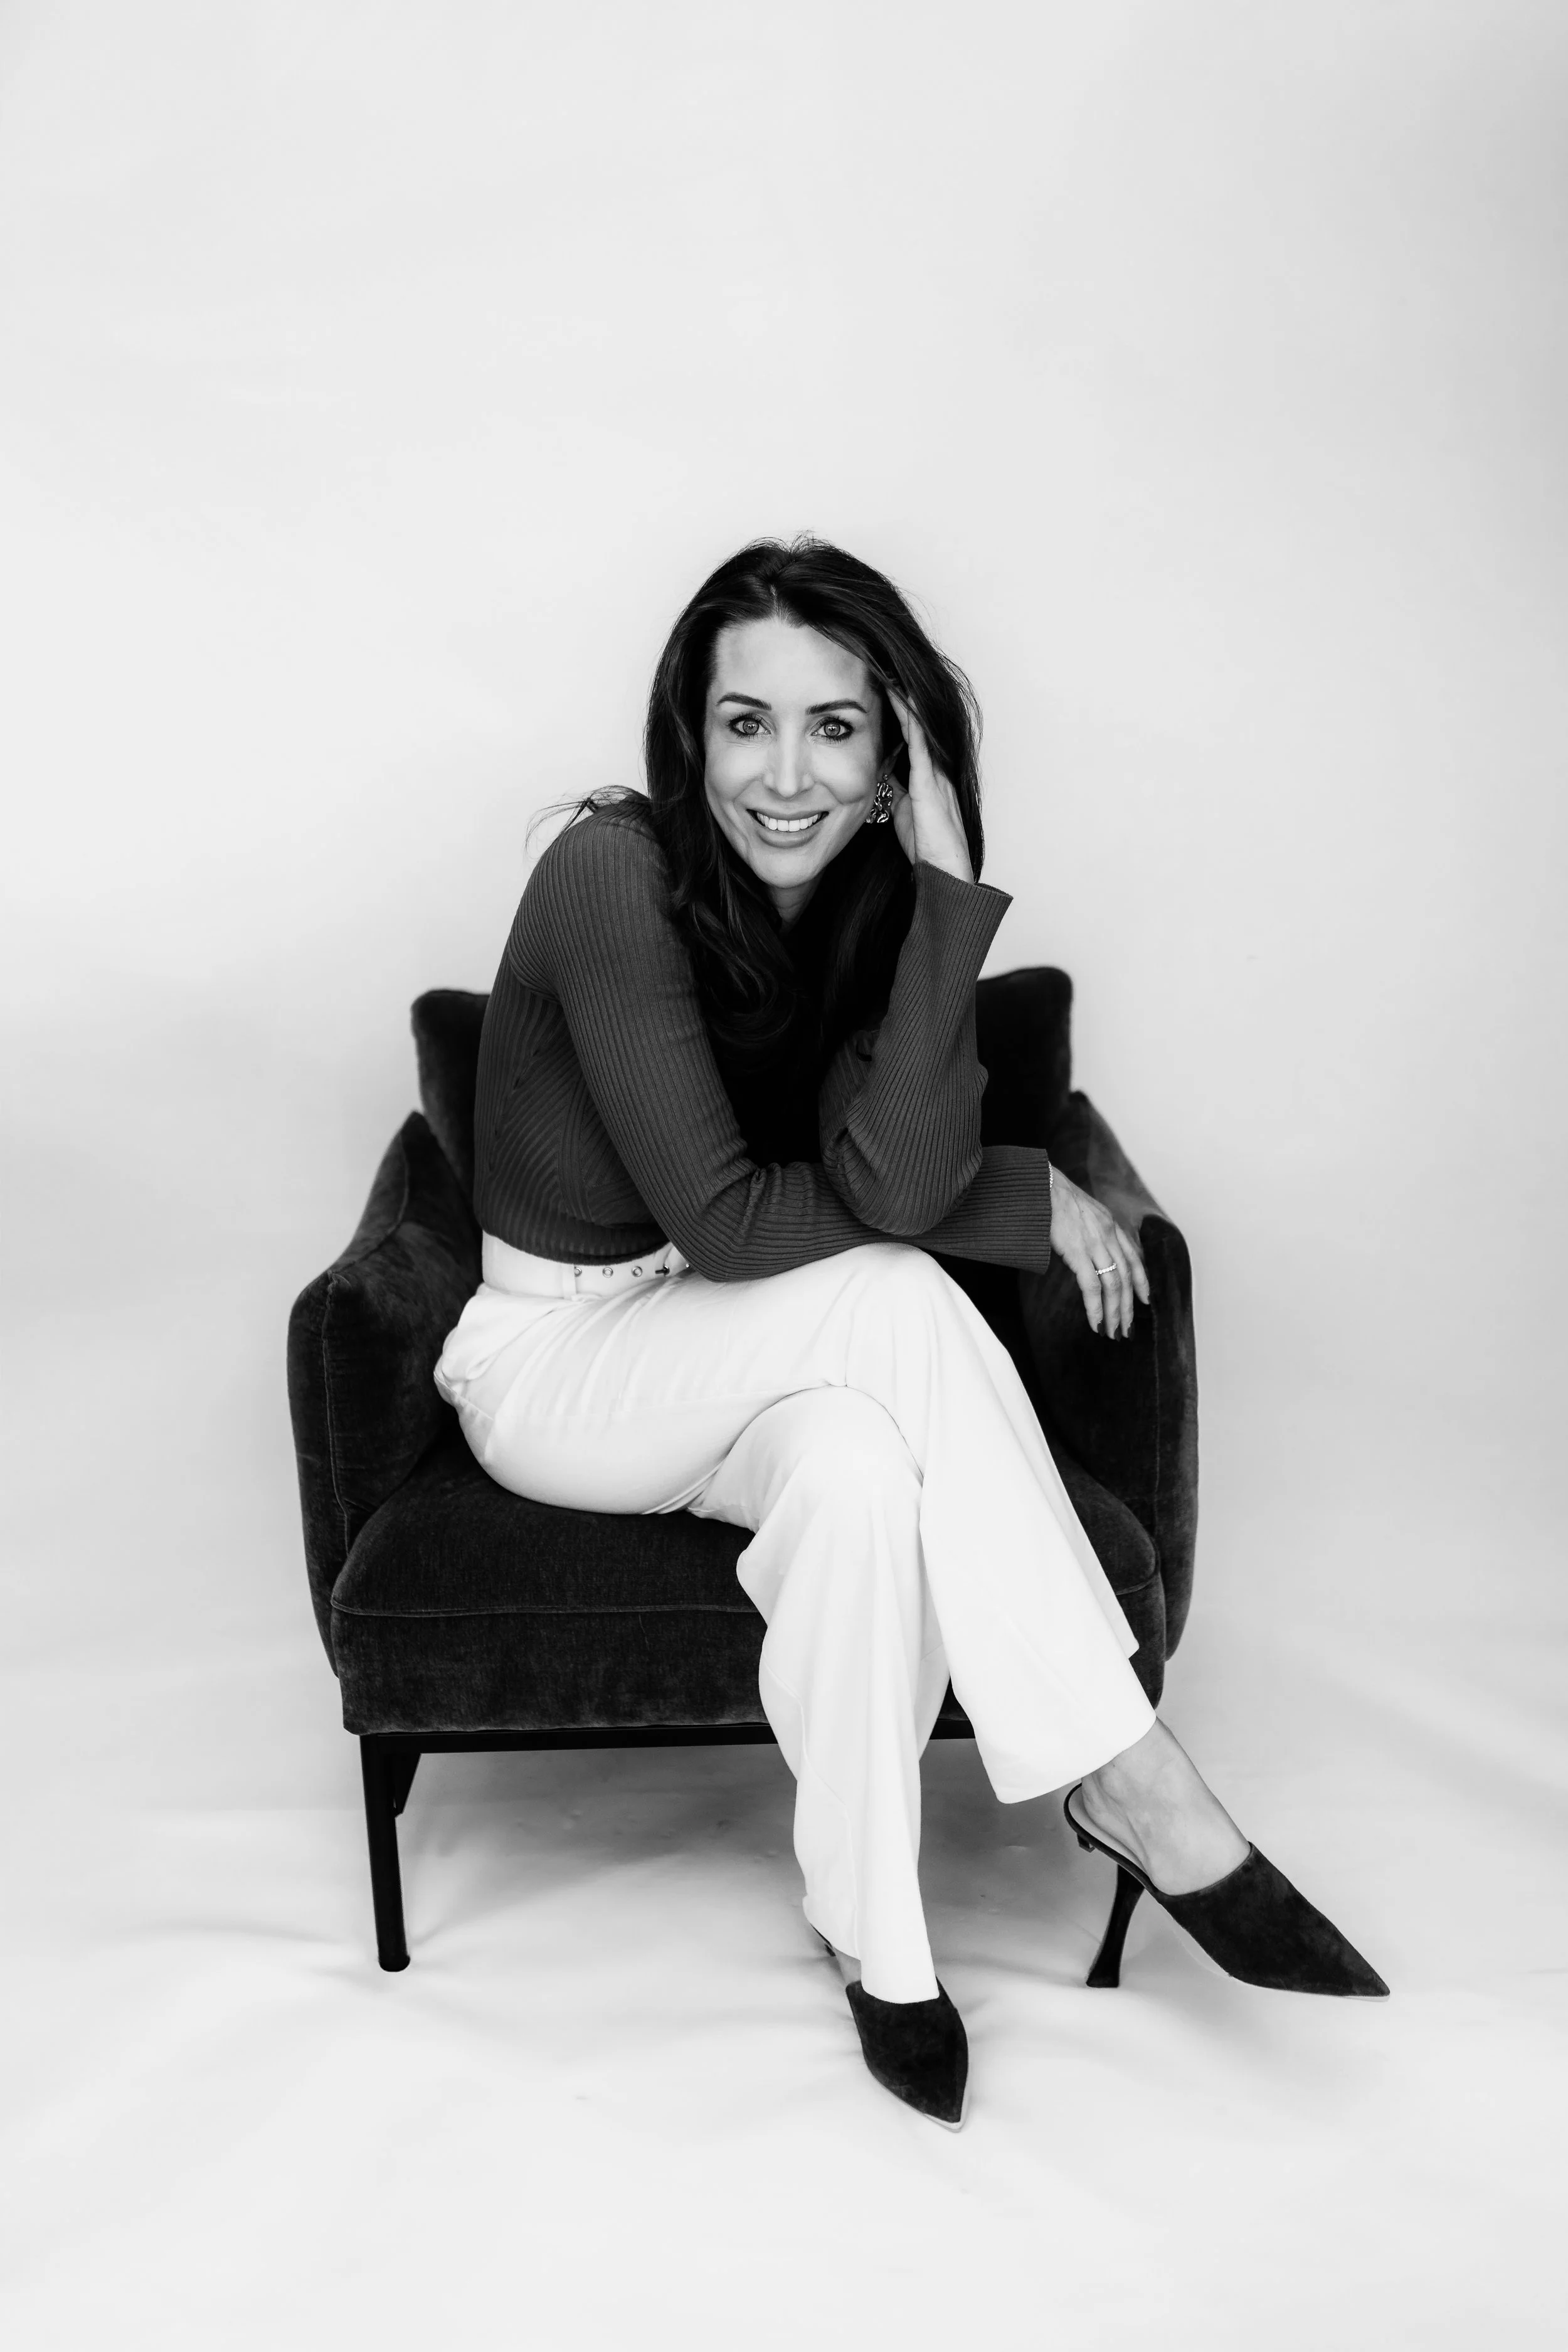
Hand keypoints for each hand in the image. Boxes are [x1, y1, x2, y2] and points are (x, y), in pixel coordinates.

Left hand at [885, 690, 973, 885]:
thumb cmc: (926, 845)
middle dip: (902, 697)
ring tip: (889, 674)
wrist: (943, 868)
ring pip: (919, 726)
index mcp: (929, 774)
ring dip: (904, 700)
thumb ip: (894, 788)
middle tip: (886, 669)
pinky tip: (900, 698)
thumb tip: (879, 773)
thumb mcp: (902, 809)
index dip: (898, 711)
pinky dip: (909, 719)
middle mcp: (935, 767)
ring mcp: (935, 771)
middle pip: (917, 723)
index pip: (911, 734)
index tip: (882, 688)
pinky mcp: (930, 780)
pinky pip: (919, 741)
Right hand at [1048, 1167, 1149, 1337]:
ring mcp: (1095, 1242)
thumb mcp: (1082, 1211)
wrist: (1041, 1183)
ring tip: (1113, 1332)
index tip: (1144, 1300)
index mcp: (1110, 1224)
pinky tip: (1096, 1322)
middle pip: (1126, 1277)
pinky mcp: (1077, 1251)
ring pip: (1113, 1284)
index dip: (1141, 1281)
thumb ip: (1091, 1230)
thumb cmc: (1053, 1197)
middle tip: (1127, 1329)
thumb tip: (1088, 1251)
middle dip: (1128, 1306)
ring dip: (1115, 1312)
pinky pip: (1091, 1285)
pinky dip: (1095, 1307)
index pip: (1133, 1258)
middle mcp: (1108, 1233)